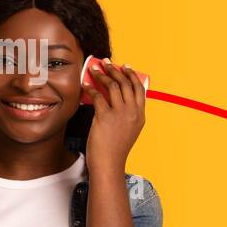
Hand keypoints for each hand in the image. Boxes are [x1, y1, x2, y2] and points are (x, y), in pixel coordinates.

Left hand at [84, 58, 145, 174]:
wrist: (109, 163)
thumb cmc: (115, 148)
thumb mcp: (128, 130)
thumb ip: (126, 114)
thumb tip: (112, 96)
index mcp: (140, 116)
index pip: (139, 89)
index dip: (132, 75)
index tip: (125, 66)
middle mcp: (133, 112)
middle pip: (126, 84)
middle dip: (116, 70)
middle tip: (107, 63)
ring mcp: (120, 114)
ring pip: (113, 86)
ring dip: (103, 74)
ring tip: (94, 68)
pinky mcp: (105, 116)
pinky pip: (97, 96)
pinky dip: (90, 88)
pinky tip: (85, 84)